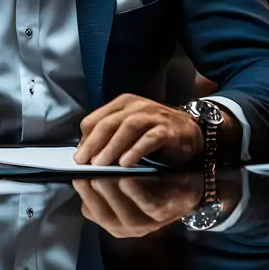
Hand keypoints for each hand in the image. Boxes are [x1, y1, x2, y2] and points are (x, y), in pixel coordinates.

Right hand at [73, 175, 203, 238]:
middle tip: (84, 175)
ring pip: (126, 216)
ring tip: (100, 177)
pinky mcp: (166, 213)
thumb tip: (82, 165)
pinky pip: (148, 206)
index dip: (83, 195)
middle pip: (106, 216)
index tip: (75, 176)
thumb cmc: (152, 179)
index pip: (92, 212)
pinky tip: (125, 178)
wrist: (189, 181)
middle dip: (93, 197)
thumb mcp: (125, 183)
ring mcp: (149, 224)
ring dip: (111, 196)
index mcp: (115, 220)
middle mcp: (130, 227)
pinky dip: (135, 194)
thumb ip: (104, 180)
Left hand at [74, 94, 202, 166]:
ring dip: (112, 147)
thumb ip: (109, 138)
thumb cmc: (156, 134)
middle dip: (93, 143)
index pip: (95, 119)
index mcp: (122, 104)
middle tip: (82, 162)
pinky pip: (150, 138)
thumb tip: (85, 154)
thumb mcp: (129, 133)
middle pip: (108, 123)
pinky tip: (126, 164)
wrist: (190, 133)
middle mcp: (137, 106)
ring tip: (100, 164)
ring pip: (127, 127)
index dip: (85, 139)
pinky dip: (136, 150)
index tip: (78, 157)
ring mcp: (153, 116)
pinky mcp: (168, 130)